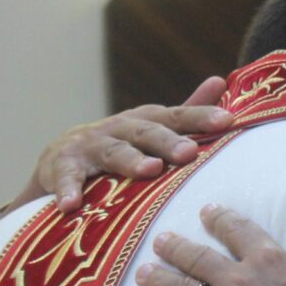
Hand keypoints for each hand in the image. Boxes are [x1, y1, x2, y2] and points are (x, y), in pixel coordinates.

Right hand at [12, 77, 232, 213]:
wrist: (58, 160)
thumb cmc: (118, 146)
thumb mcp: (150, 127)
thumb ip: (184, 112)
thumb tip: (221, 81)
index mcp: (145, 121)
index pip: (177, 117)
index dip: (201, 118)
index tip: (228, 121)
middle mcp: (119, 128)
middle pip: (147, 133)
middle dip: (168, 141)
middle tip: (189, 152)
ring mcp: (89, 145)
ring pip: (113, 152)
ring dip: (130, 161)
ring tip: (149, 170)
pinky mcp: (61, 166)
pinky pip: (66, 177)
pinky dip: (68, 189)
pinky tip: (72, 204)